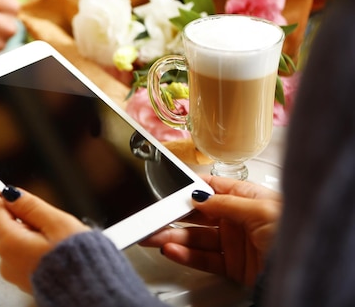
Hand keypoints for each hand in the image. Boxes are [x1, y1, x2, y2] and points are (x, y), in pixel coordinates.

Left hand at [0, 187, 89, 292]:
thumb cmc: (77, 260)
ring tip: (56, 238)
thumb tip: (12, 194)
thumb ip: (30, 206)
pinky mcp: (25, 281)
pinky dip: (36, 248)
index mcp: (10, 243)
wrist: (90, 291)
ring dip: (32, 233)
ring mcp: (15, 273)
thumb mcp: (56, 222)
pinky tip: (54, 250)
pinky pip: (25, 256)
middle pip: (7, 225)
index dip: (1, 193)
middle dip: (24, 216)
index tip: (3, 184)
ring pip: (17, 240)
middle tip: (48, 218)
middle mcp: (6, 260)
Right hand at [140, 176, 281, 286]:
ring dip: (174, 236)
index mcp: (245, 198)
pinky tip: (173, 250)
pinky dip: (185, 255)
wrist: (305, 267)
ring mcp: (233, 242)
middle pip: (198, 215)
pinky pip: (203, 258)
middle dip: (173, 216)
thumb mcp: (259, 209)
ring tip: (156, 237)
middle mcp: (237, 219)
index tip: (167, 192)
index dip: (188, 190)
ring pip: (196, 237)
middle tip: (152, 218)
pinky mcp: (232, 265)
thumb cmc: (293, 230)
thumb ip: (224, 203)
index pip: (210, 189)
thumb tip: (198, 196)